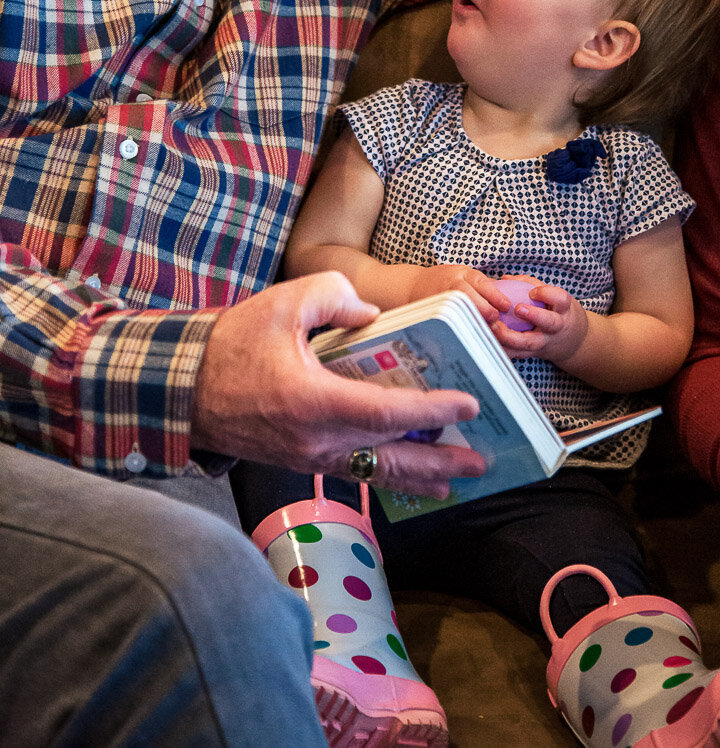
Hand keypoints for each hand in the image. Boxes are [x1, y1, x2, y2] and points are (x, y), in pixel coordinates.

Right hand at [191, 272, 486, 496]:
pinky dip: (385, 474)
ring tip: (455, 480)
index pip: (387, 413)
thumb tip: (370, 313)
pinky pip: (352, 472)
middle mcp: (315, 439)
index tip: (467, 405)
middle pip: (389, 456)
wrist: (182, 388)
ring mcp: (307, 457)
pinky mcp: (299, 461)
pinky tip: (404, 475)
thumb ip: (334, 296)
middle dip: (438, 461)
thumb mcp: (283, 303)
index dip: (431, 412)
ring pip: (373, 472)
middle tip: (479, 460)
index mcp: (314, 401)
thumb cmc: (231, 344)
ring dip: (417, 476)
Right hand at [410, 263, 508, 323]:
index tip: (506, 305)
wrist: (414, 285)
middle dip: (485, 309)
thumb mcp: (464, 276)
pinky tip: (469, 335)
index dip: (495, 295)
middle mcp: (452, 283)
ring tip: (485, 329)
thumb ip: (482, 287)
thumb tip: (509, 299)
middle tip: (496, 320)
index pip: (481, 282)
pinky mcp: (433, 310)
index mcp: (463, 274)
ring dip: (473, 319)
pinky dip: (460, 327)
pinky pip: (448, 320)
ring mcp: (441, 297)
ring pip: (459, 308)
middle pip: (470, 296)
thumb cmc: (445, 281)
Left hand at [490, 278, 588, 365]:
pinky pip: (516, 354)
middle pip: (549, 322)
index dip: (547, 294)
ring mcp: (545, 343)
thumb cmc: (558, 313)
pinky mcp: (532, 354)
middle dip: (534, 315)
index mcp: (562, 309)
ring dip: (509, 336)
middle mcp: (556, 327)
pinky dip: (502, 348)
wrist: (572, 342)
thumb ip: (529, 284)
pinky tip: (489, 340)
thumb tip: (504, 278)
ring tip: (493, 325)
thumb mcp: (553, 297)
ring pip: (529, 343)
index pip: (560, 299)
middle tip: (518, 308)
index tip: (533, 291)